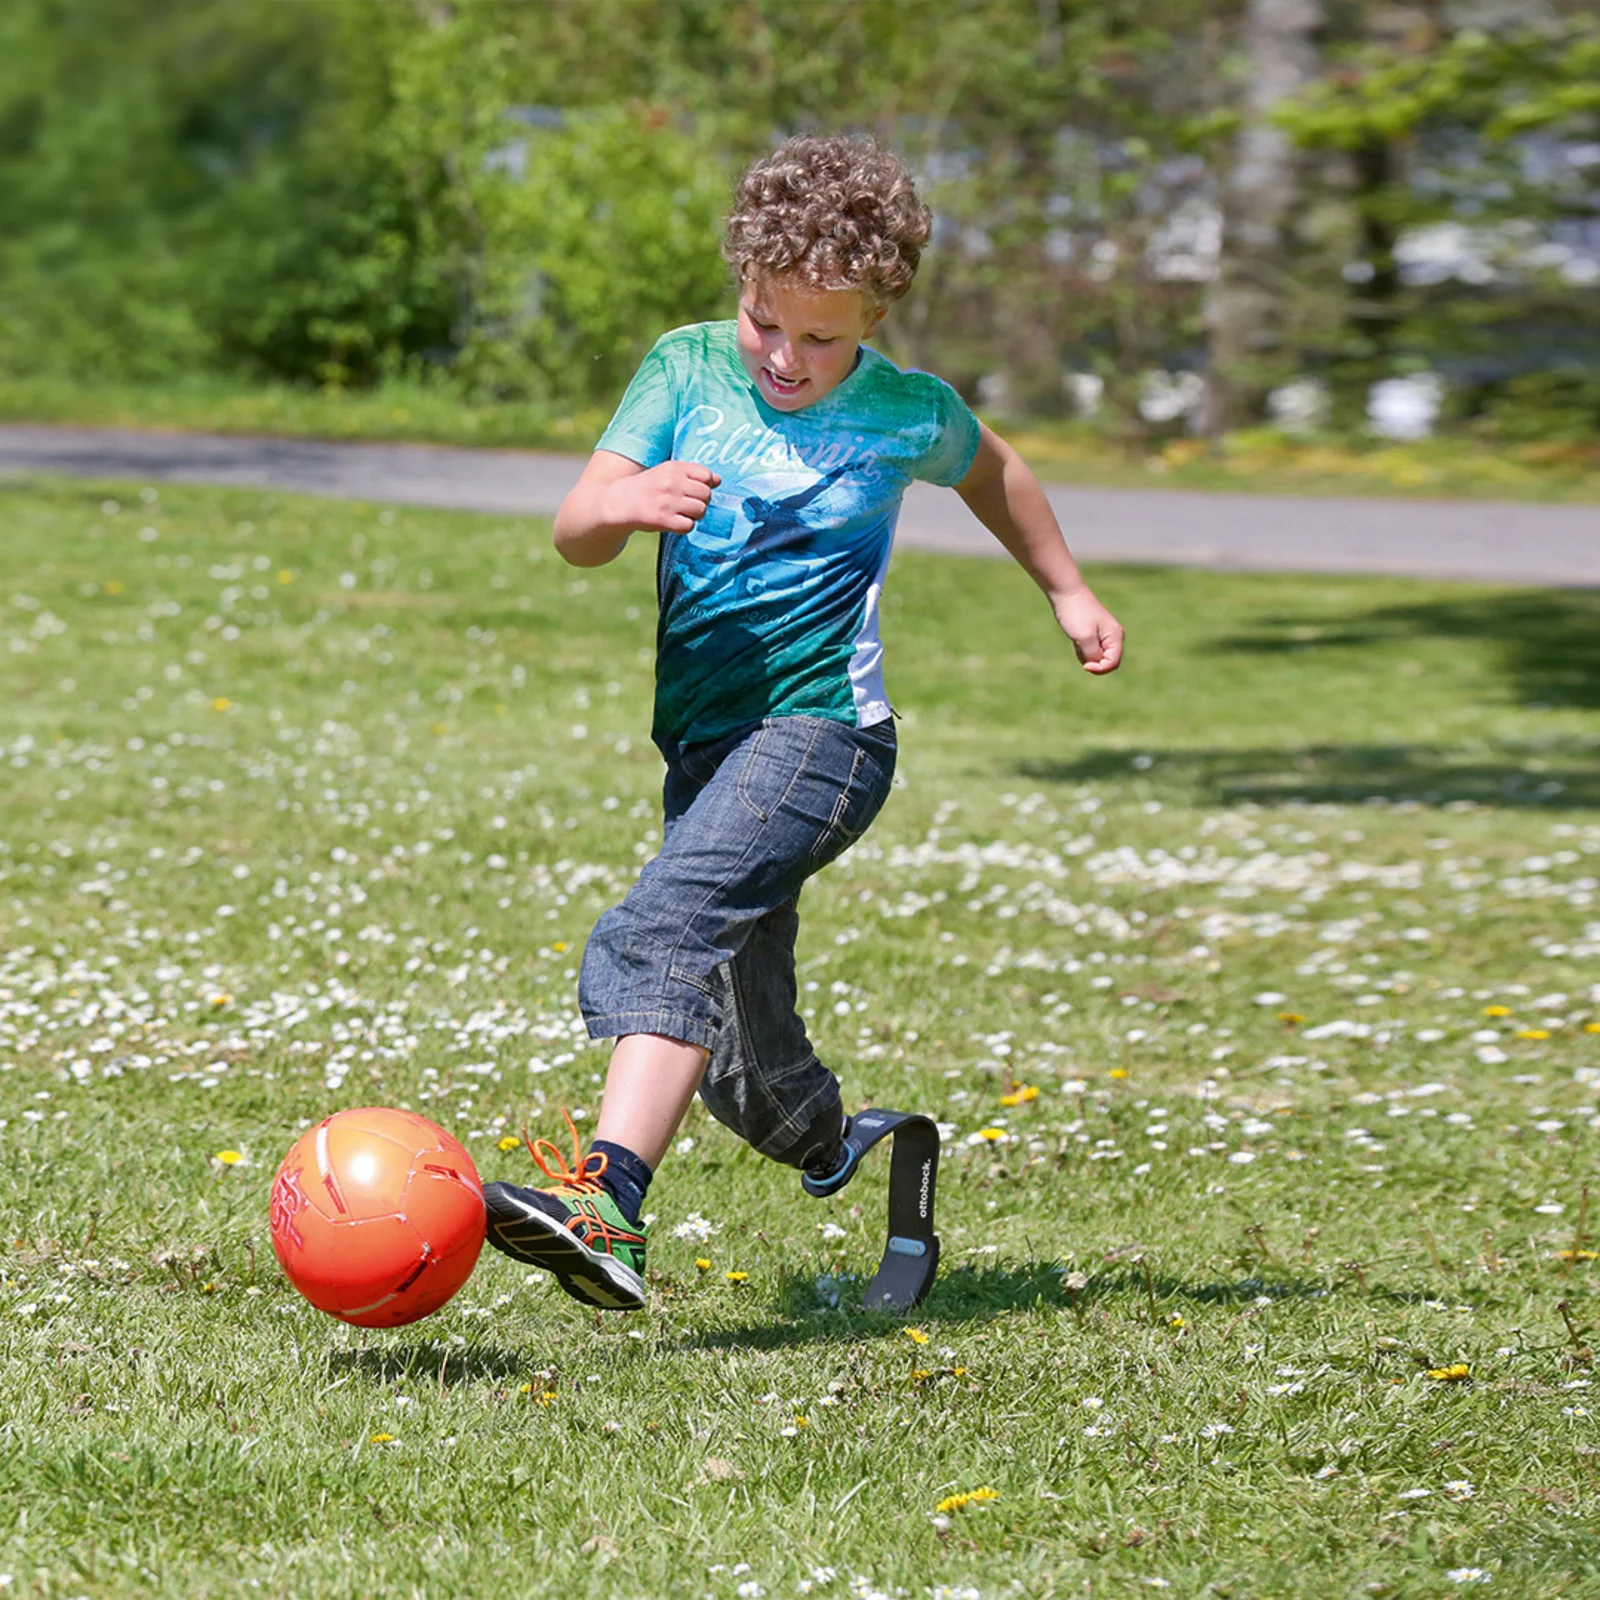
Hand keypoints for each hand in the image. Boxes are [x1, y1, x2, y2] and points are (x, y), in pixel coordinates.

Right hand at [603, 461, 721, 533]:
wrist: (621, 502)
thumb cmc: (649, 486)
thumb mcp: (668, 472)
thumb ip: (693, 473)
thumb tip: (718, 480)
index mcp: (674, 468)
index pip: (706, 475)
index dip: (706, 485)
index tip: (695, 489)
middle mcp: (672, 483)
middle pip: (707, 495)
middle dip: (701, 501)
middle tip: (688, 504)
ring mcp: (668, 502)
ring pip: (701, 511)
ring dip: (695, 515)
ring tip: (681, 512)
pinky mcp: (663, 520)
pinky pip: (689, 526)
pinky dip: (685, 526)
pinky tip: (675, 521)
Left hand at [1052, 587, 1124, 674]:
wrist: (1066, 594)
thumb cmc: (1076, 614)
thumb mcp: (1084, 638)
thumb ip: (1093, 655)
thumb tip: (1097, 664)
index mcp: (1116, 636)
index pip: (1113, 663)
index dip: (1099, 669)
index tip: (1084, 666)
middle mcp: (1114, 636)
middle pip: (1105, 661)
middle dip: (1091, 660)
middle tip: (1079, 645)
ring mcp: (1105, 635)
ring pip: (1096, 657)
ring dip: (1084, 654)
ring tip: (1077, 639)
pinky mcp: (1095, 634)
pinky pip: (1089, 651)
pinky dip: (1081, 649)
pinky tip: (1075, 637)